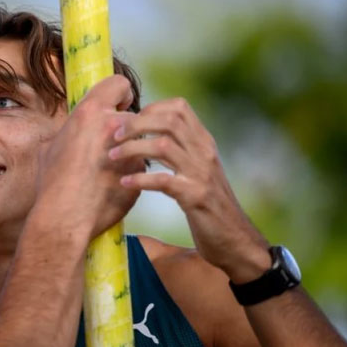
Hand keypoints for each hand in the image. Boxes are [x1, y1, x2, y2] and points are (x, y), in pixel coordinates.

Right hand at [34, 75, 144, 240]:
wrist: (64, 216)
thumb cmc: (51, 182)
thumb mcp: (48, 148)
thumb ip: (66, 134)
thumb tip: (65, 133)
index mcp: (89, 112)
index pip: (120, 84)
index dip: (121, 94)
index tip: (119, 106)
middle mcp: (113, 125)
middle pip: (132, 115)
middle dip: (126, 129)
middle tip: (112, 146)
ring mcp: (130, 148)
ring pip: (138, 142)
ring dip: (130, 152)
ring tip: (108, 172)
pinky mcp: (140, 172)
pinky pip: (139, 167)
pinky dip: (130, 175)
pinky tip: (112, 188)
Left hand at [108, 97, 270, 281]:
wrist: (234, 239)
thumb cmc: (208, 204)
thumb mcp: (198, 170)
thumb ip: (181, 150)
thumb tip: (152, 134)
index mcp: (204, 142)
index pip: (179, 107)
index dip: (150, 108)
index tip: (128, 121)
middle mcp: (204, 152)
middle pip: (168, 120)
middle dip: (135, 124)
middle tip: (113, 135)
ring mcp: (201, 174)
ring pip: (163, 145)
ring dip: (132, 148)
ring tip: (112, 156)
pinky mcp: (196, 197)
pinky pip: (164, 181)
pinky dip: (141, 179)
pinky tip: (125, 181)